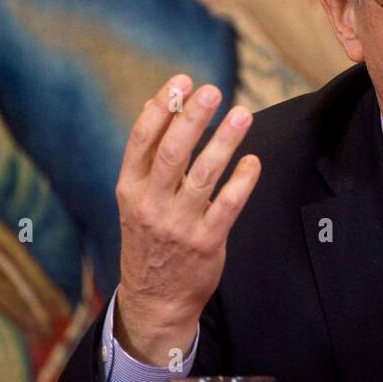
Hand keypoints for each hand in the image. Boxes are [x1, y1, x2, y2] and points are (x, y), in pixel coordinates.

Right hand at [113, 75, 260, 364]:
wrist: (155, 300)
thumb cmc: (150, 239)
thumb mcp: (137, 199)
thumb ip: (149, 156)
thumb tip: (156, 105)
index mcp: (130, 189)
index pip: (142, 140)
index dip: (162, 107)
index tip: (181, 81)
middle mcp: (151, 204)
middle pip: (172, 152)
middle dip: (193, 118)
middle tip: (213, 90)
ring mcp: (178, 224)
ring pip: (203, 175)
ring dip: (224, 141)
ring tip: (242, 114)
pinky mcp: (206, 242)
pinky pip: (228, 205)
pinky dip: (242, 180)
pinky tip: (252, 160)